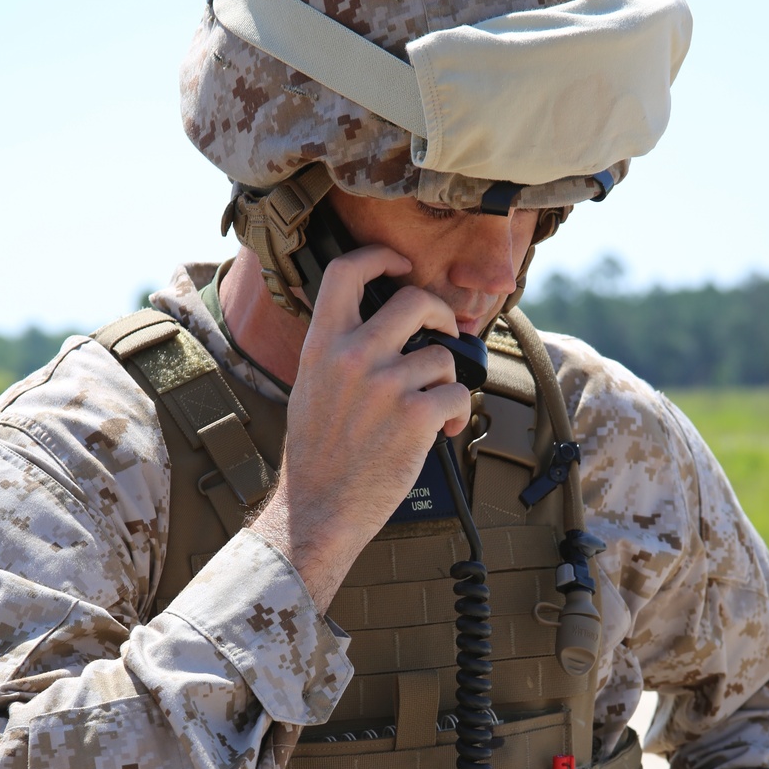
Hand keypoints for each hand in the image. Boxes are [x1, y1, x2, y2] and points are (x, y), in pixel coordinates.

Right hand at [252, 245, 469, 609]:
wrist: (318, 510)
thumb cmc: (317, 458)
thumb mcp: (310, 389)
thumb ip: (338, 353)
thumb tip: (379, 329)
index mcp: (321, 346)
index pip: (346, 273)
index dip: (380, 257)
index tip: (400, 264)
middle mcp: (352, 357)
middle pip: (413, 299)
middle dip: (440, 313)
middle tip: (444, 333)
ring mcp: (385, 386)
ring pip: (442, 356)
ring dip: (447, 381)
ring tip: (434, 407)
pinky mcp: (415, 417)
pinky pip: (457, 396)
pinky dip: (458, 415)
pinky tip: (444, 431)